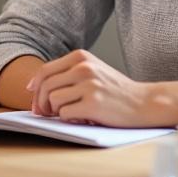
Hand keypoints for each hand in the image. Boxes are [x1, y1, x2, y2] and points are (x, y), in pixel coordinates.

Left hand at [26, 49, 151, 126]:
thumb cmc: (115, 90)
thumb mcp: (92, 71)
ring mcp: (88, 85)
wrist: (144, 102)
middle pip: (45, 86)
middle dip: (40, 102)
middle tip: (44, 112)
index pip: (45, 71)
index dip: (35, 86)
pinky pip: (64, 114)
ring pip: (53, 100)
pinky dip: (68, 119)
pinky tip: (79, 118)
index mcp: (80, 57)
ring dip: (55, 111)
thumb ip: (68, 73)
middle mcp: (83, 67)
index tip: (33, 96)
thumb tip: (34, 87)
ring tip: (67, 113)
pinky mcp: (93, 104)